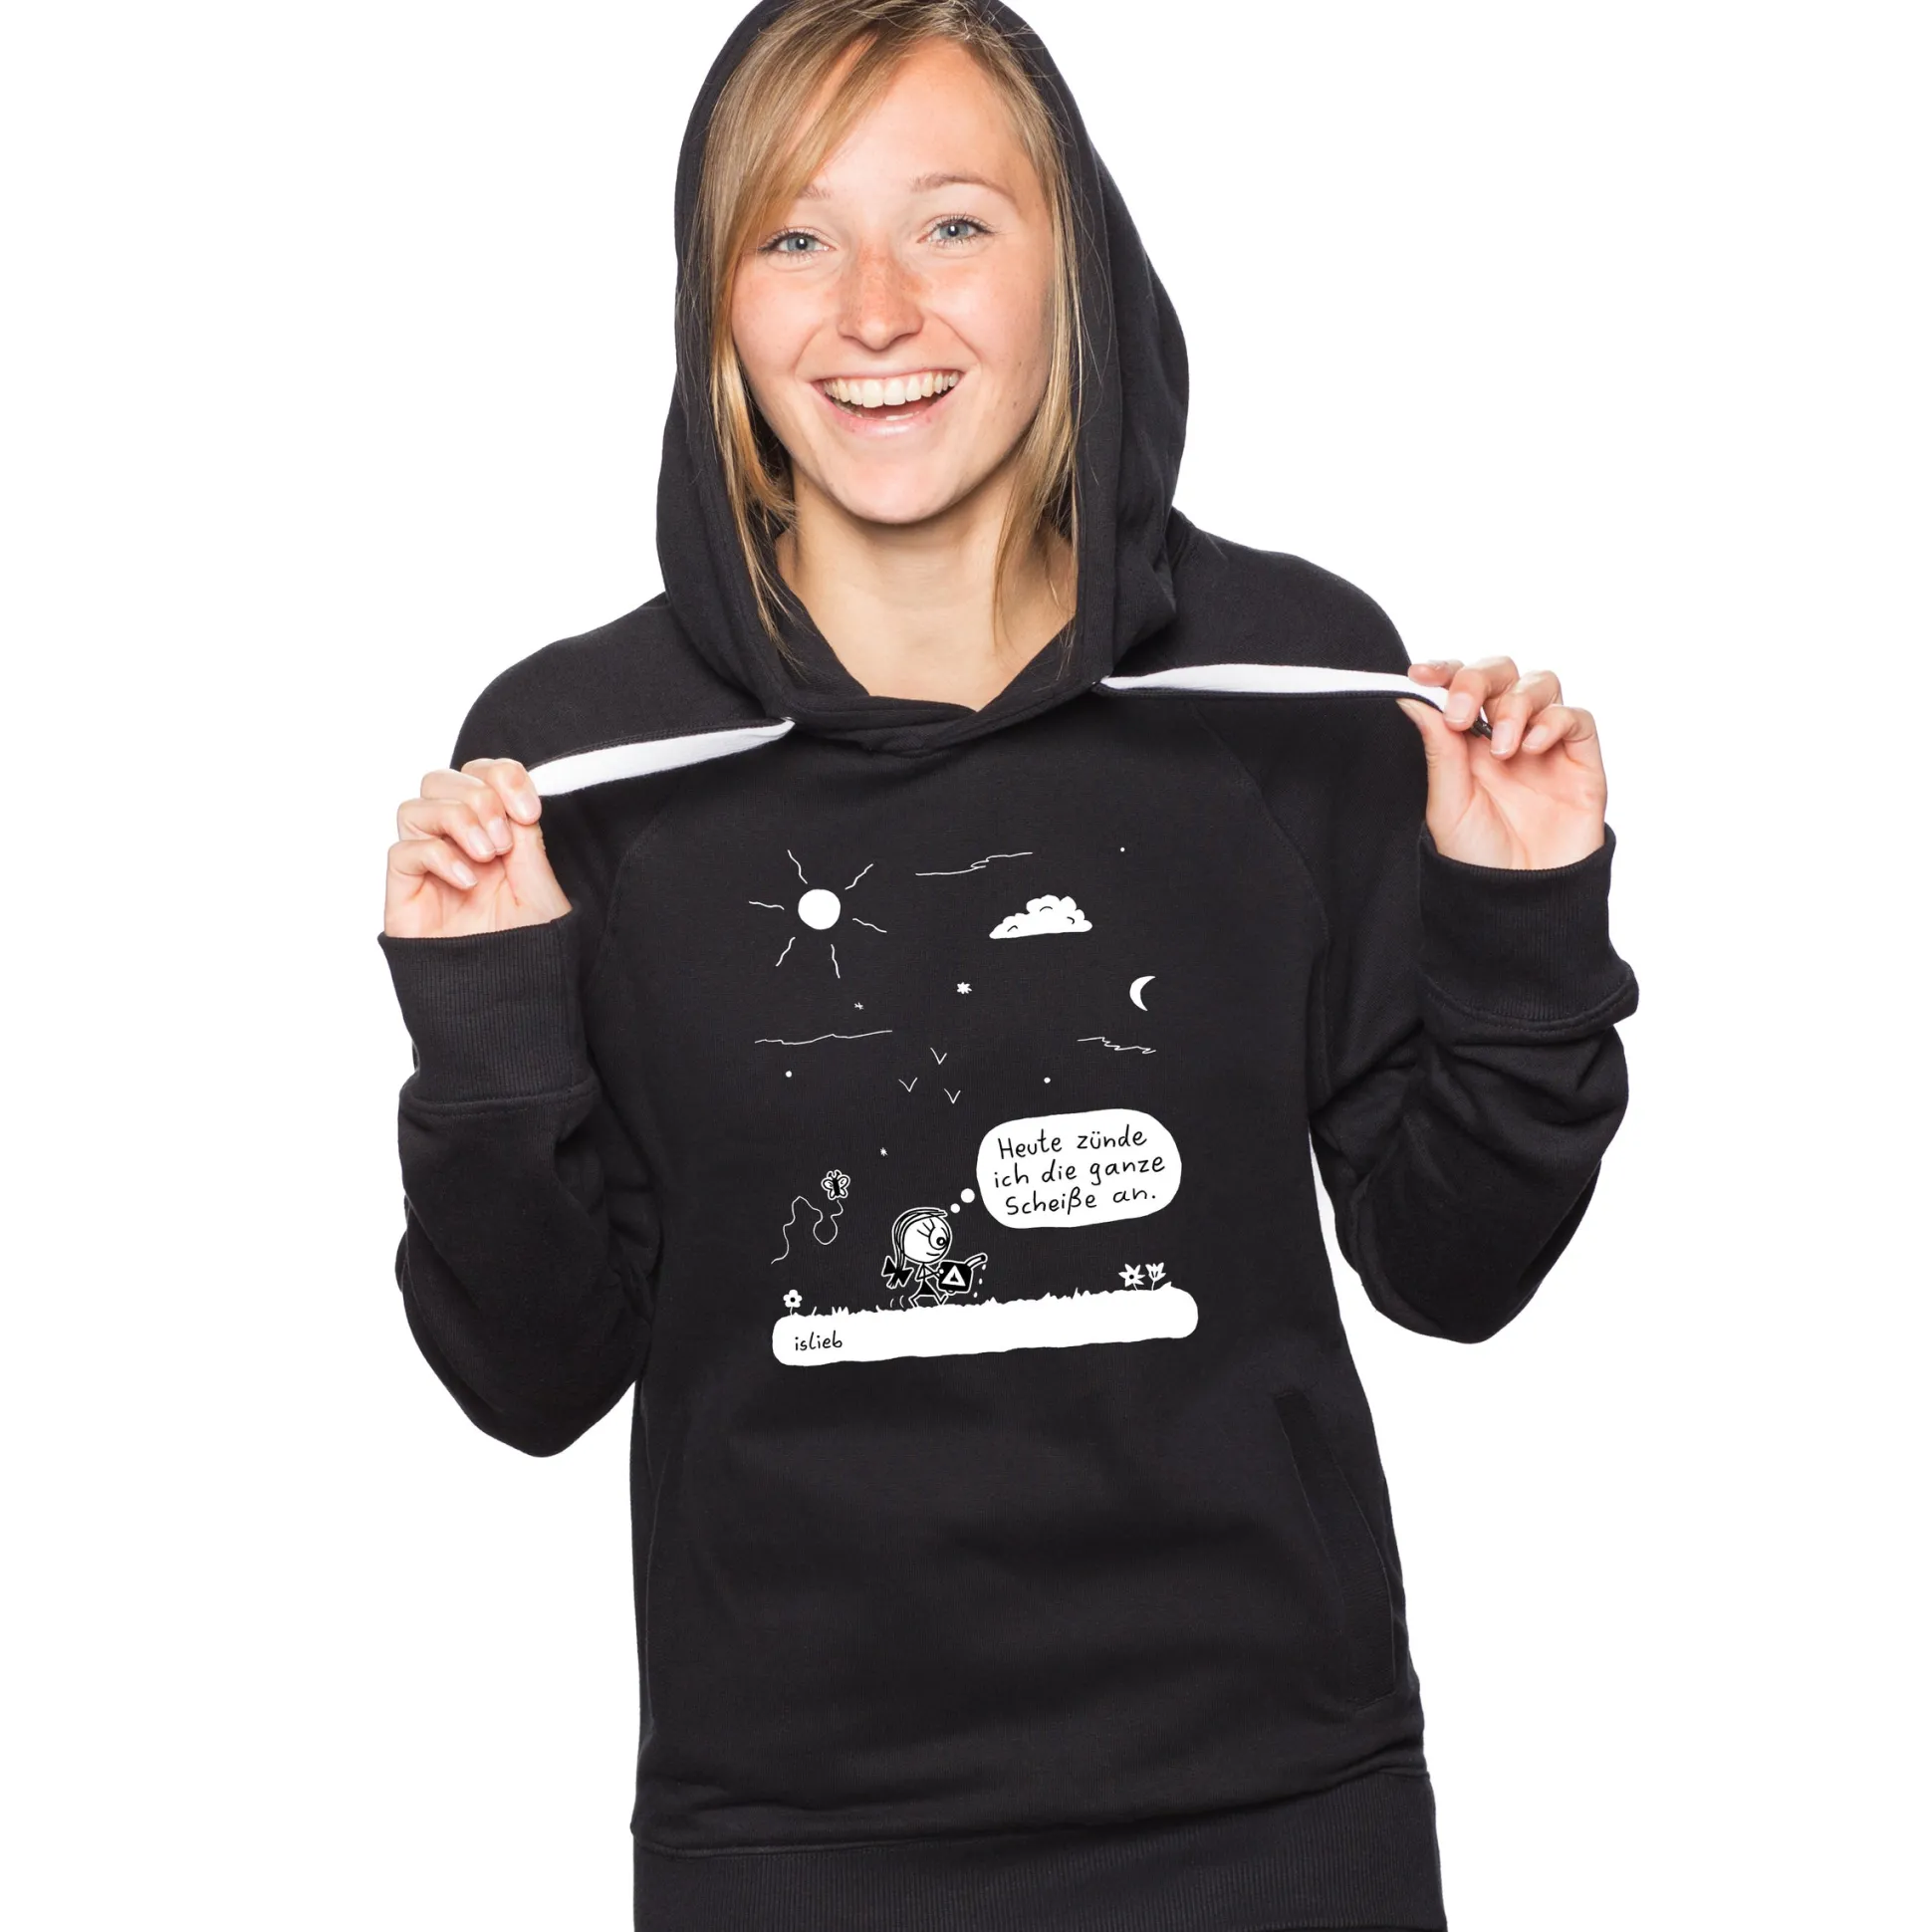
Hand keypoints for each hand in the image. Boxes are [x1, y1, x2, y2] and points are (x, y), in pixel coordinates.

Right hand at [384, 757, 571, 937]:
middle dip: (477, 797)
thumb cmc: (526, 950)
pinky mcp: (405, 893)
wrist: (505, 999)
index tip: (527, 808)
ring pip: (415, 807)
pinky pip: (402, 851)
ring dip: (456, 820)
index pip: (480, 775)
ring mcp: (427, 867)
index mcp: (493, 834)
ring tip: (487, 857)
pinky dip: (436, 855)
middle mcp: (456, 844)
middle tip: (504, 840)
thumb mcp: (540, 888)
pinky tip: (467, 881)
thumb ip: (526, 840)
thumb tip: (512, 799)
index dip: (501, 776)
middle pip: (440, 780)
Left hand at [1395, 657, 1606, 869]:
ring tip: (1505, 749)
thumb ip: (1438, 750)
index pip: (1460, 686)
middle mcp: (1506, 735)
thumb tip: (1411, 698)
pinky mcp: (1581, 761)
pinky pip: (1577, 718)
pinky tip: (1531, 749)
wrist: (1521, 903)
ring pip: (1540, 684)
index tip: (1420, 674)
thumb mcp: (1448, 805)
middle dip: (1479, 681)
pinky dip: (1554, 722)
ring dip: (1517, 705)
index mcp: (1468, 742)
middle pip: (1501, 673)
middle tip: (1463, 716)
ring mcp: (1546, 745)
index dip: (1444, 671)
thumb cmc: (1480, 860)